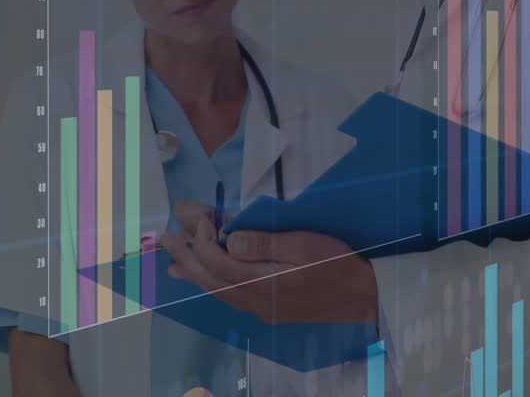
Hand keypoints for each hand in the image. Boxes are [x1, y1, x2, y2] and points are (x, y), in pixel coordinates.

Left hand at [159, 218, 378, 325]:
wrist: (361, 296)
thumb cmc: (335, 263)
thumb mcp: (303, 245)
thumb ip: (264, 243)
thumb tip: (229, 238)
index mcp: (263, 282)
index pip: (219, 263)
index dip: (203, 242)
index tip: (202, 220)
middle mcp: (255, 300)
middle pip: (211, 280)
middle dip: (187, 258)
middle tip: (167, 239)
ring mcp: (260, 308)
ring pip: (218, 291)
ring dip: (195, 273)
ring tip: (174, 262)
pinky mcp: (267, 310)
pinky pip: (230, 297)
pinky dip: (212, 284)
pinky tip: (207, 279)